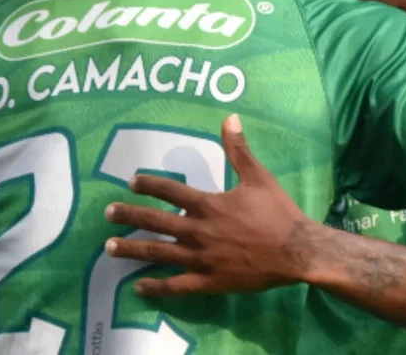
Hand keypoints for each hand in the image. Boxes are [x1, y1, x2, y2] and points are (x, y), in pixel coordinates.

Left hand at [104, 114, 320, 295]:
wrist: (298, 251)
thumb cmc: (279, 213)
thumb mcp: (259, 177)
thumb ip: (239, 150)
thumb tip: (229, 118)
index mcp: (208, 205)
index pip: (170, 192)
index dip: (148, 185)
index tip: (130, 183)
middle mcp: (198, 231)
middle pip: (155, 222)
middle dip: (129, 217)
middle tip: (107, 214)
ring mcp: (201, 259)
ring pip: (159, 253)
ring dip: (132, 250)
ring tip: (109, 249)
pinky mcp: (209, 281)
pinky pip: (177, 286)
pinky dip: (156, 287)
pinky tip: (138, 286)